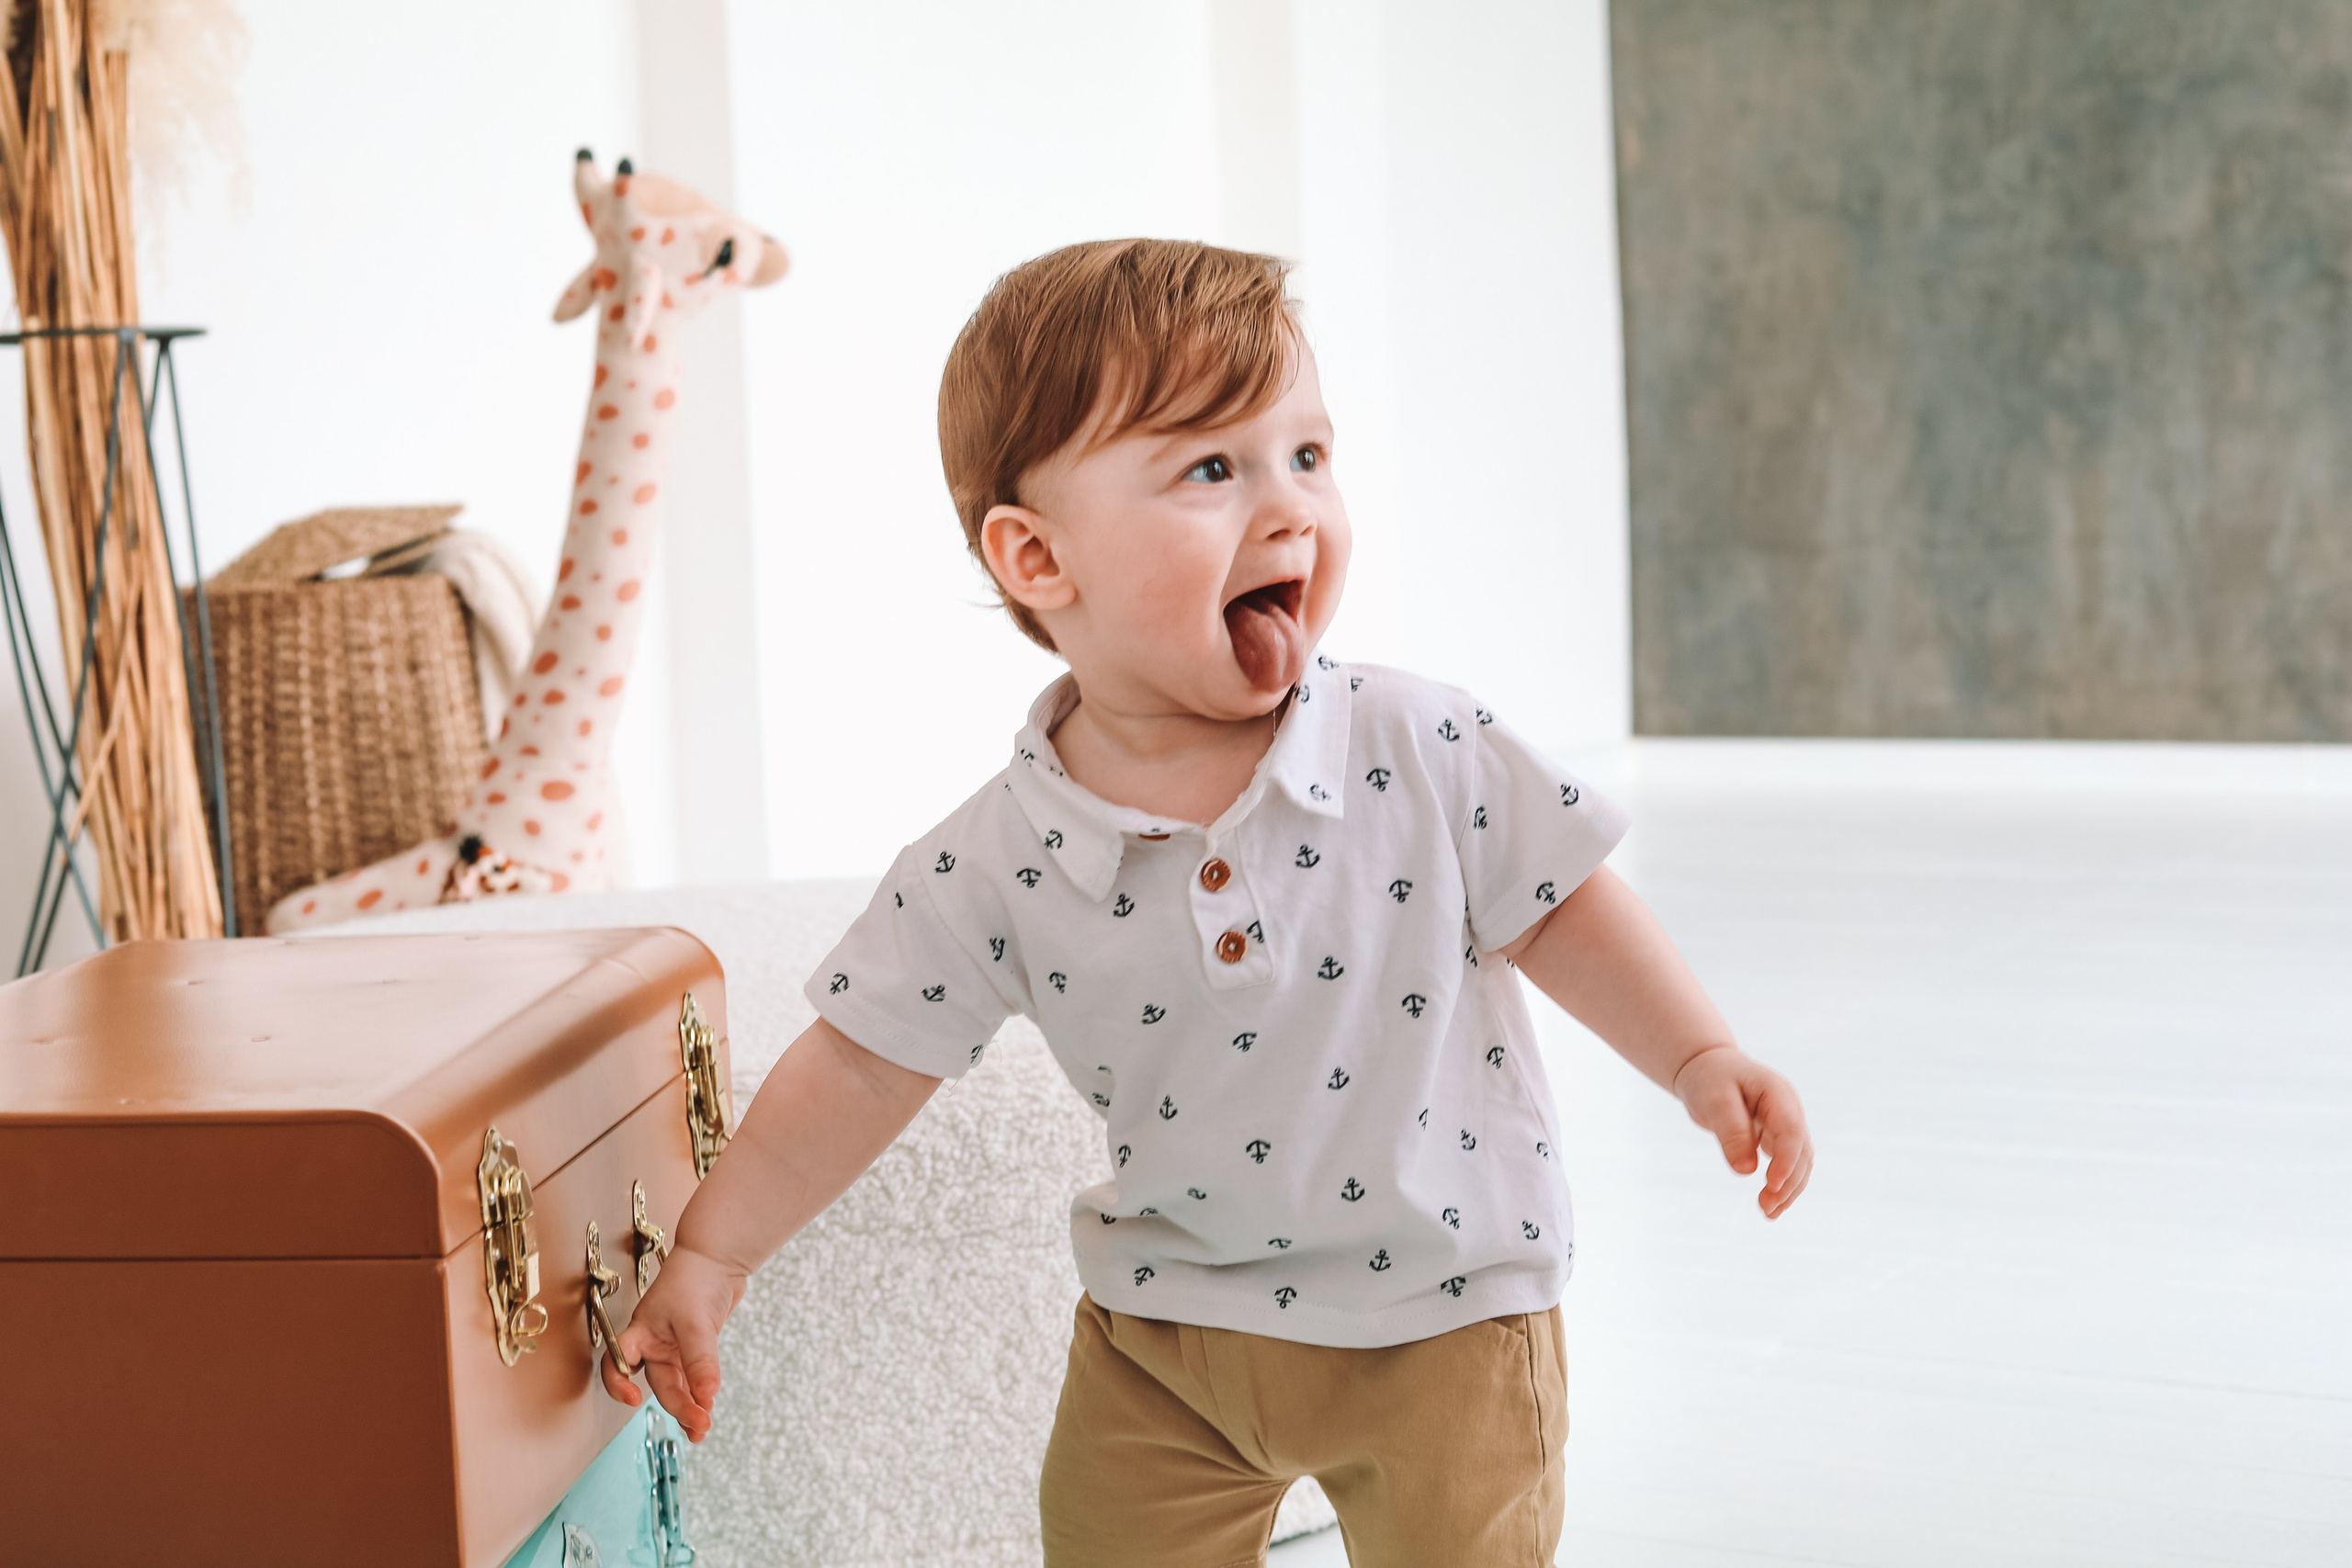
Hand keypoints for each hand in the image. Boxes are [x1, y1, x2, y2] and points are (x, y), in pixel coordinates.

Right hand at [602, 1244, 747, 1442]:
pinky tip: (707, 1406)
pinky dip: (701, 1392)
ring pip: (678, 1383)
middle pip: (659, 1383)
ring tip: (702, 1428)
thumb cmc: (695, 1277)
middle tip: (697, 1426)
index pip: (617, 1364)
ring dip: (690, 1405)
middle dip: (677, 1406)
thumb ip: (699, 1360)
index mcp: (640, 1334)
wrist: (721, 1257)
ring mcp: (675, 1346)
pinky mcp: (696, 1346)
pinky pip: (694, 1376)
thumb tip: (706, 1395)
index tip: (634, 1401)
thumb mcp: (695, 1323)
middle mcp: (654, 1343)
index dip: (618, 1385)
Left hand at [1672, 1046, 1813, 1218]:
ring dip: (1789, 1190)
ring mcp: (1787, 1125)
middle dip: (1788, 1182)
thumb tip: (1745, 1171)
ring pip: (1800, 1163)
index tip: (1771, 1186)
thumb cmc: (1710, 1079)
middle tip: (1765, 1207)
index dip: (1786, 1161)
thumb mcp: (1714, 1101)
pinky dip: (1782, 1186)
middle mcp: (1789, 1111)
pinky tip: (1771, 1206)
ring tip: (1768, 1213)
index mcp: (1778, 1095)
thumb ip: (1731, 1132)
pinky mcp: (1778, 1138)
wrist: (1709, 1069)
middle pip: (1801, 1152)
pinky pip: (1788, 1165)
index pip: (1791, 1132)